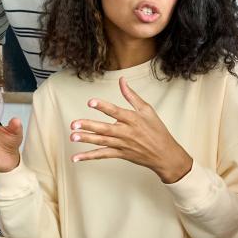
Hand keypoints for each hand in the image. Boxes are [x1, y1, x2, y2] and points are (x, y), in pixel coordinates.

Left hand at [69, 77, 193, 183]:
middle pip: (105, 129)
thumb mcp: (147, 110)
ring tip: (73, 137)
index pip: (116, 111)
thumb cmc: (157, 130)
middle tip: (74, 124)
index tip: (91, 102)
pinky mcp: (120, 154)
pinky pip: (103, 155)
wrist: (165, 154)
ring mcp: (122, 144)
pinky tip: (76, 158)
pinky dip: (89, 157)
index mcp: (133, 119)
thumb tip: (121, 80)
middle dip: (89, 126)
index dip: (103, 106)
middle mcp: (126, 132)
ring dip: (86, 139)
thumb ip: (131, 96)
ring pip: (102, 142)